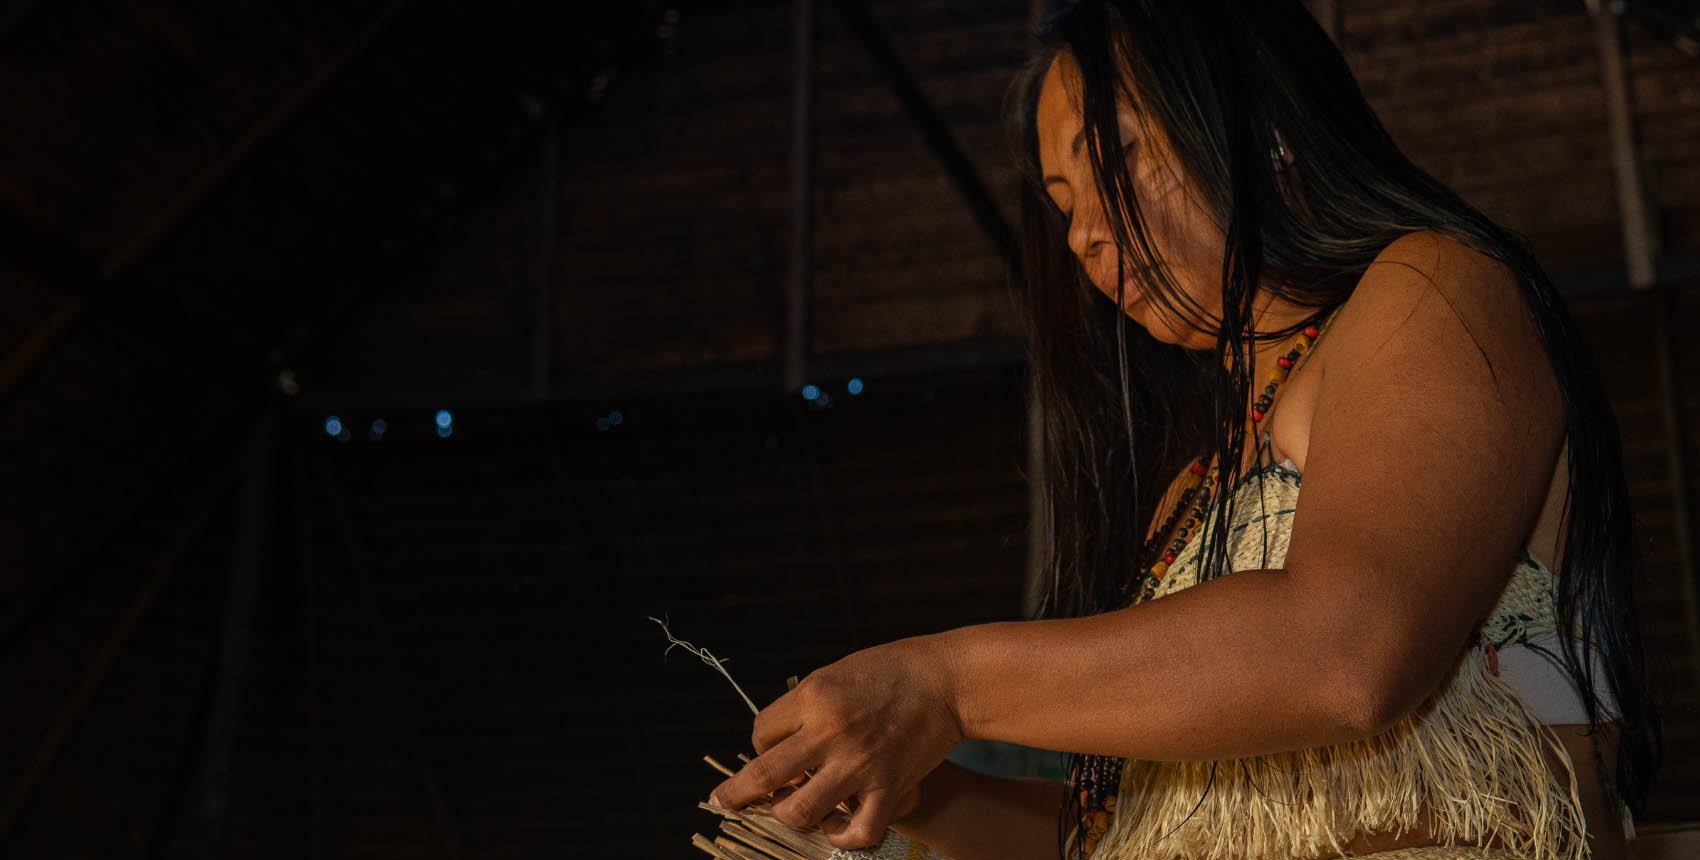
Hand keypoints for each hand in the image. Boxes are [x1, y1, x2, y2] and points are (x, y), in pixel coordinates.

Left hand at [709, 635, 963, 848]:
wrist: (945, 680)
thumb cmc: (889, 671)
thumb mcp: (834, 673)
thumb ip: (804, 707)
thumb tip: (775, 745)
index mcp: (814, 696)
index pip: (760, 733)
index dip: (759, 744)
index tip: (770, 747)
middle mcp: (830, 732)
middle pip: (764, 776)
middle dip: (736, 793)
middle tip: (724, 801)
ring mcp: (860, 764)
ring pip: (800, 811)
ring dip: (787, 814)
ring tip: (792, 807)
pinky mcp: (890, 787)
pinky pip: (859, 831)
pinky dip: (840, 836)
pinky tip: (833, 826)